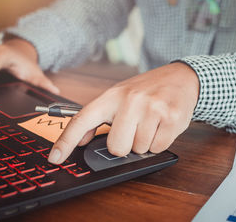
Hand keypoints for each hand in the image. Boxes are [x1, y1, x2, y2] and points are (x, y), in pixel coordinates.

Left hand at [48, 62, 198, 163]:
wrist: (181, 77)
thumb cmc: (147, 89)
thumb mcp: (120, 96)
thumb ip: (99, 117)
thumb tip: (81, 140)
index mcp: (112, 96)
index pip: (83, 120)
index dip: (66, 141)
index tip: (55, 158)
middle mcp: (130, 100)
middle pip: (116, 147)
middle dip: (125, 144)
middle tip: (134, 128)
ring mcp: (152, 109)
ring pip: (138, 149)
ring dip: (144, 141)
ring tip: (151, 122)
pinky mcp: (172, 118)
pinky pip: (158, 148)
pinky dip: (159, 142)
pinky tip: (162, 125)